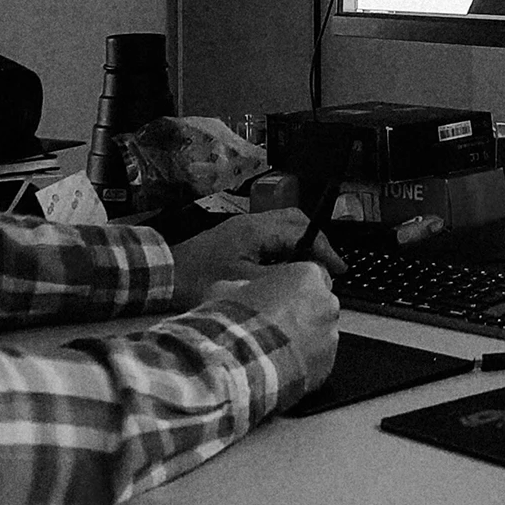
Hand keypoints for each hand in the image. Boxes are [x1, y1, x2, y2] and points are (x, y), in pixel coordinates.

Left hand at [170, 208, 345, 306]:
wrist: (165, 273)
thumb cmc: (199, 279)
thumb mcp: (242, 283)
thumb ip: (280, 278)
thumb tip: (310, 277)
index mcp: (256, 229)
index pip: (301, 232)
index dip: (324, 250)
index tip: (339, 268)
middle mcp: (252, 222)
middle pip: (296, 221)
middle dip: (316, 241)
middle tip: (329, 266)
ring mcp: (244, 227)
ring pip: (284, 227)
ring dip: (301, 244)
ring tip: (310, 270)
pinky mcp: (238, 236)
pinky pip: (271, 236)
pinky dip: (285, 248)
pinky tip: (285, 269)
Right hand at [209, 263, 339, 394]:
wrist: (241, 364)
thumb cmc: (237, 321)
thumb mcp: (228, 288)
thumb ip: (246, 285)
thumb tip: (243, 289)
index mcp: (307, 275)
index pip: (309, 274)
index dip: (290, 286)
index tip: (275, 296)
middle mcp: (326, 302)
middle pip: (318, 303)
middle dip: (301, 312)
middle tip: (274, 324)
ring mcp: (330, 335)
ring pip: (319, 332)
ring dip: (303, 337)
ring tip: (275, 349)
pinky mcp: (328, 364)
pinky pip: (318, 359)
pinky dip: (304, 362)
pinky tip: (281, 365)